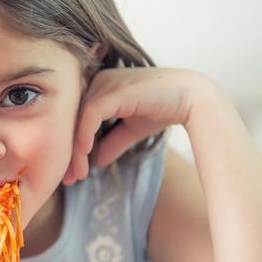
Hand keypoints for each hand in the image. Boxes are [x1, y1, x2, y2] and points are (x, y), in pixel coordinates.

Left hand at [62, 67, 215, 185]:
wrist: (193, 99)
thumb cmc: (163, 109)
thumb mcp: (131, 130)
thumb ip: (112, 143)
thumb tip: (95, 162)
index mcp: (99, 88)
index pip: (76, 120)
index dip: (71, 147)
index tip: (71, 174)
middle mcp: (98, 82)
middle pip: (72, 120)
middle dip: (69, 153)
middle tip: (68, 180)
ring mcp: (105, 83)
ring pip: (78, 120)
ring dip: (76, 151)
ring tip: (77, 175)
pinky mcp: (114, 90)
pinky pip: (90, 114)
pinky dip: (84, 135)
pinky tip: (85, 154)